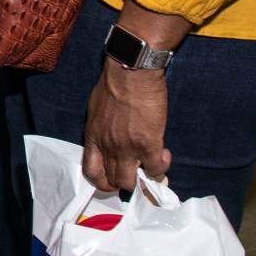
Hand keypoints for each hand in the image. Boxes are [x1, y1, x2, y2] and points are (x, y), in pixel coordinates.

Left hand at [80, 61, 171, 193]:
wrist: (130, 73)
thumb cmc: (112, 84)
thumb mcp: (96, 109)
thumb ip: (101, 128)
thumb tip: (108, 137)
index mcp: (93, 137)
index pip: (91, 171)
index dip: (103, 181)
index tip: (113, 178)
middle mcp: (107, 147)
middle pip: (112, 181)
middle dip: (125, 182)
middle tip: (137, 173)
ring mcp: (127, 148)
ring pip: (131, 182)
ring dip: (142, 179)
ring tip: (150, 166)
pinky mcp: (148, 144)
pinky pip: (155, 169)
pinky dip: (161, 167)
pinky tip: (164, 155)